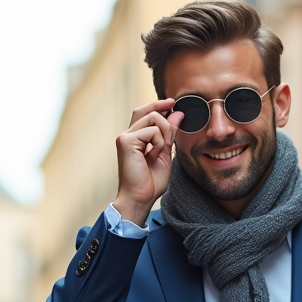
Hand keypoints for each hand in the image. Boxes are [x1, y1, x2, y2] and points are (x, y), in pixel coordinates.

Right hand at [112, 100, 185, 226]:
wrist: (141, 198)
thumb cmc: (151, 182)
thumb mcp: (165, 153)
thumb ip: (169, 134)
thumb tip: (177, 113)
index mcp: (135, 137)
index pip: (145, 112)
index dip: (158, 105)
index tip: (173, 103)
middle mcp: (127, 134)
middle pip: (147, 110)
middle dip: (165, 117)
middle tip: (171, 133)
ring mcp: (125, 137)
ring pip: (153, 119)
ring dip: (164, 133)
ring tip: (160, 151)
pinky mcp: (126, 141)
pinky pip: (151, 131)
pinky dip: (158, 142)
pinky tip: (153, 154)